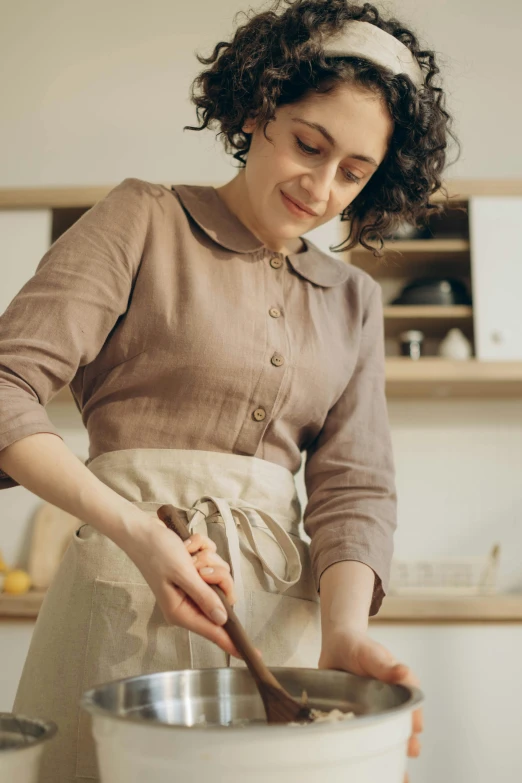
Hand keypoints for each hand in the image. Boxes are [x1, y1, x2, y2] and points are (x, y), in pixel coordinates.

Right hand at [122, 513, 239, 656]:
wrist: (141, 529)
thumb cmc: (156, 552)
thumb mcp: (182, 574)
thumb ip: (203, 597)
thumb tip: (222, 619)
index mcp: (181, 611)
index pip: (212, 630)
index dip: (231, 642)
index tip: (252, 655)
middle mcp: (187, 601)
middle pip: (222, 596)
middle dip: (216, 576)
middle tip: (200, 567)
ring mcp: (191, 585)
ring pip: (219, 575)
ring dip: (207, 559)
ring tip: (188, 554)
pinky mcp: (193, 569)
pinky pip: (212, 560)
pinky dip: (202, 549)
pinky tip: (187, 546)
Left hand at [319, 629, 421, 782]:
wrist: (336, 646)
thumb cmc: (359, 647)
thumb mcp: (372, 654)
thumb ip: (385, 665)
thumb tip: (403, 673)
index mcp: (400, 686)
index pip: (412, 705)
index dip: (414, 719)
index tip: (415, 731)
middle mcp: (391, 703)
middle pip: (403, 727)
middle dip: (407, 744)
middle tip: (408, 754)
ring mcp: (376, 713)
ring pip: (387, 736)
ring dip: (391, 755)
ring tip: (394, 775)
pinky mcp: (360, 719)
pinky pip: (365, 737)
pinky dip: (367, 753)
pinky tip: (366, 767)